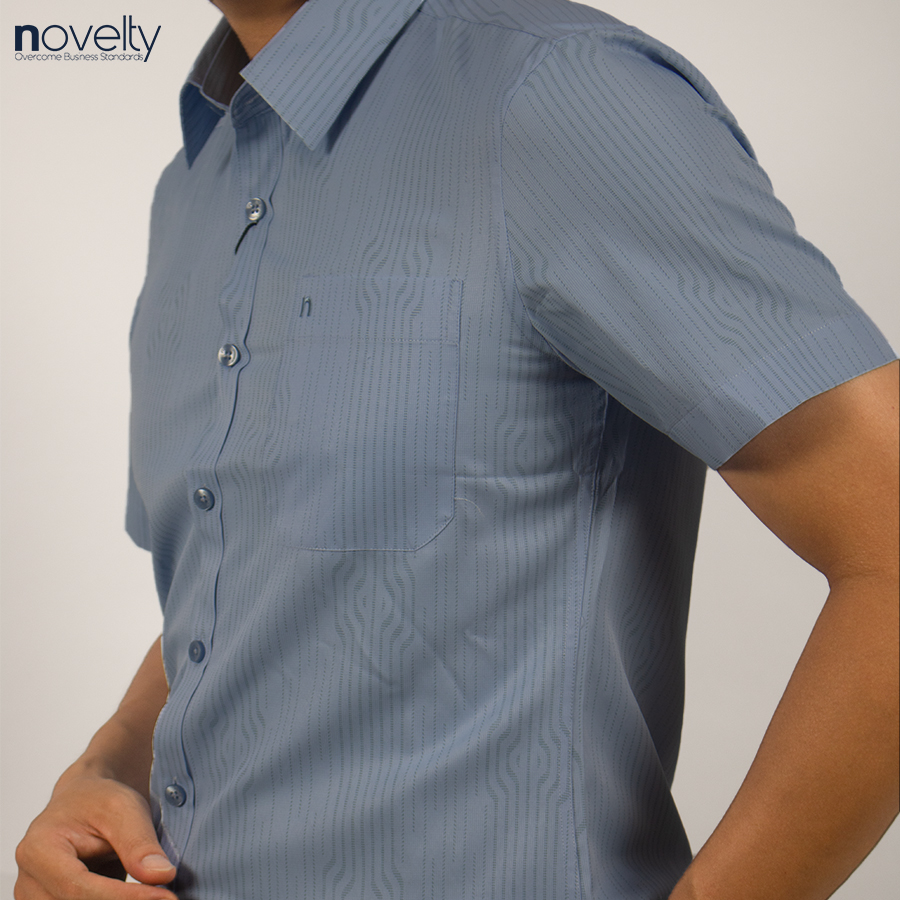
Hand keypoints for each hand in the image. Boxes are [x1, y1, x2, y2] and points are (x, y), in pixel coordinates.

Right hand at [15, 771, 177, 899]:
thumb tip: (161, 876)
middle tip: (167, 898)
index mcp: (38, 850)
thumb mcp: (123, 808)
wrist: (84, 802)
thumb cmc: (98, 800)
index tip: (165, 897)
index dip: (124, 898)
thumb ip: (139, 843)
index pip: (79, 887)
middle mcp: (29, 882)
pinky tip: (140, 897)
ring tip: (157, 895)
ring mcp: (36, 899)